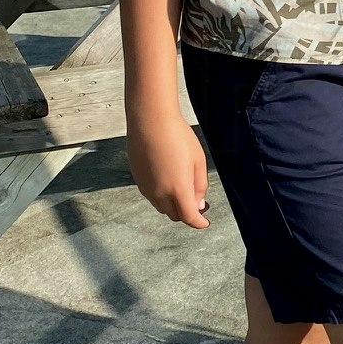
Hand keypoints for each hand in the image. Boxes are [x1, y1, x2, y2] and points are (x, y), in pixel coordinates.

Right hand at [128, 110, 209, 228]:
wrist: (150, 120)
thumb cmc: (177, 136)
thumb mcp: (198, 160)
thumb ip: (199, 186)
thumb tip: (198, 204)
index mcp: (177, 189)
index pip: (189, 217)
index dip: (198, 222)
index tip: (204, 222)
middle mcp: (159, 193)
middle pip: (175, 215)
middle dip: (186, 213)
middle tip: (197, 203)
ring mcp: (146, 188)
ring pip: (162, 207)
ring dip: (173, 205)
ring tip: (183, 189)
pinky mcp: (138, 180)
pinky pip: (152, 196)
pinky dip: (162, 195)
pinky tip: (168, 179)